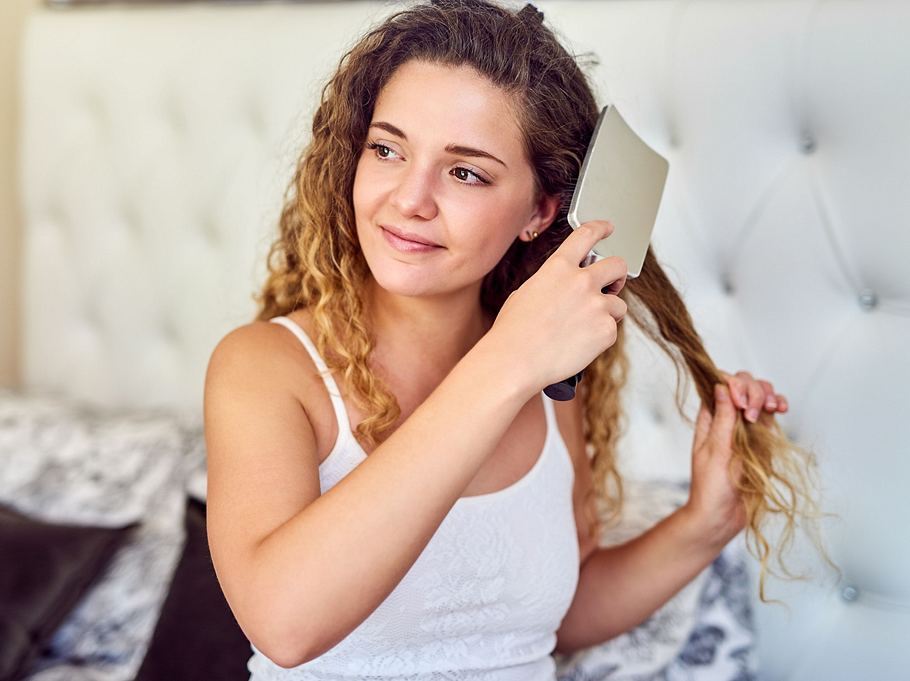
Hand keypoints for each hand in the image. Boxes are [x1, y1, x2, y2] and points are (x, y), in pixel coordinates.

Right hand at [490, 220, 627, 394]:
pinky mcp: (606, 330)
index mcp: (558, 268)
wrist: (515, 360)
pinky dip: (600, 338)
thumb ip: (551, 284)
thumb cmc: (514, 332)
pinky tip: (580, 344)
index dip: (601, 228)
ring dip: (608, 313)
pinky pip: (612, 330)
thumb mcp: (526, 293)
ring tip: (585, 327)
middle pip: (617, 265)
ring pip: (619, 304)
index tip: (608, 228)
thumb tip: (563, 290)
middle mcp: (581, 281)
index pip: (586, 236)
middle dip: (617, 274)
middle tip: (613, 284)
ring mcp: (596, 305)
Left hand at [685, 371, 786, 546]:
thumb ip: (722, 419)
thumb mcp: (715, 450)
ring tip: (772, 408)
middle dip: (753, 390)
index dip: (733, 385)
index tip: (739, 402)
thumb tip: (721, 386)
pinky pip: (770, 414)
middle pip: (743, 385)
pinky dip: (778, 405)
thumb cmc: (711, 486)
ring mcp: (745, 426)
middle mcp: (727, 417)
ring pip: (759, 395)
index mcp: (709, 417)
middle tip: (752, 414)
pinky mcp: (761, 438)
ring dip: (768, 395)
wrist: (723, 515)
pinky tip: (781, 409)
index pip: (721, 384)